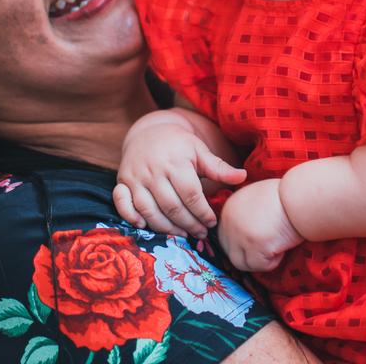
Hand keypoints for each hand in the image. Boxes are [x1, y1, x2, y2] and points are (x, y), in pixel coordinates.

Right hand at [114, 122, 245, 238]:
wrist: (148, 130)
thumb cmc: (179, 144)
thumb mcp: (199, 150)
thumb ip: (219, 167)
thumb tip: (243, 177)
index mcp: (176, 162)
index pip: (191, 195)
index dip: (203, 212)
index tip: (212, 221)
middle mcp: (154, 170)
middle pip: (171, 206)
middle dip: (188, 224)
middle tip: (200, 233)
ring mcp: (136, 177)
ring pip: (149, 210)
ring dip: (165, 227)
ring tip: (181, 236)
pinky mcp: (122, 181)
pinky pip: (122, 203)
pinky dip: (131, 217)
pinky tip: (145, 227)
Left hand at [218, 179, 303, 271]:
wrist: (300, 196)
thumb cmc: (286, 195)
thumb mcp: (256, 196)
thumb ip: (245, 213)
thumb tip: (245, 232)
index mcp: (229, 208)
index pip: (225, 237)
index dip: (242, 244)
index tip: (259, 240)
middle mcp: (229, 221)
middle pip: (230, 251)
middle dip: (249, 254)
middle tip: (268, 248)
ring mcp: (240, 234)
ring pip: (241, 263)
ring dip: (258, 261)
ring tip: (276, 248)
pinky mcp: (255, 246)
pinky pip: (260, 266)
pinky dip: (273, 261)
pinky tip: (282, 247)